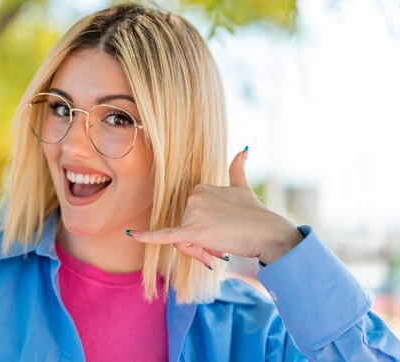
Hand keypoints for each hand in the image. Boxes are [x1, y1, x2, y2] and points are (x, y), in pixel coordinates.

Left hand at [126, 147, 304, 267]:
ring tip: (220, 249)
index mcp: (198, 188)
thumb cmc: (255, 214)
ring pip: (183, 242)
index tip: (219, 237)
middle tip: (219, 248)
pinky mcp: (194, 231)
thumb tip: (244, 148)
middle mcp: (193, 196)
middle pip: (183, 230)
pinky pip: (165, 235)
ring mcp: (193, 212)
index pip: (187, 218)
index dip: (200, 233)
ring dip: (200, 251)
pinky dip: (146, 236)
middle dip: (199, 245)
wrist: (269, 232)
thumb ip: (237, 169)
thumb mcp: (242, 187)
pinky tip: (131, 233)